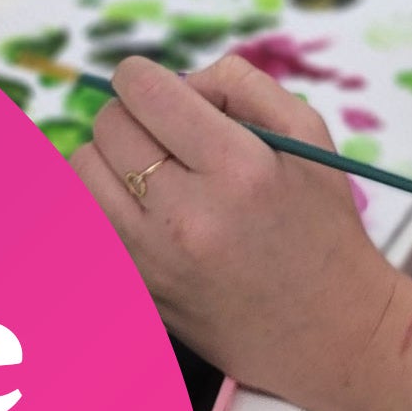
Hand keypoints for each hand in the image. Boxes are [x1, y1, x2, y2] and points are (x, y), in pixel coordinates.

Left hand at [69, 52, 403, 410]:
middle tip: (162, 130)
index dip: (140, 76)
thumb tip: (179, 79)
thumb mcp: (308, 136)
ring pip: (83, 173)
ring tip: (147, 168)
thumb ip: (243, 83)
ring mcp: (155, 260)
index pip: (145, 93)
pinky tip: (140, 206)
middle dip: (129, 114)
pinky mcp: (138, 290)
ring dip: (108, 157)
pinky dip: (104, 202)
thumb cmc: (322, 226)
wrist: (328, 333)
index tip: (153, 86)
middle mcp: (189, 215)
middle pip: (108, 128)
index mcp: (238, 168)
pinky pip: (87, 222)